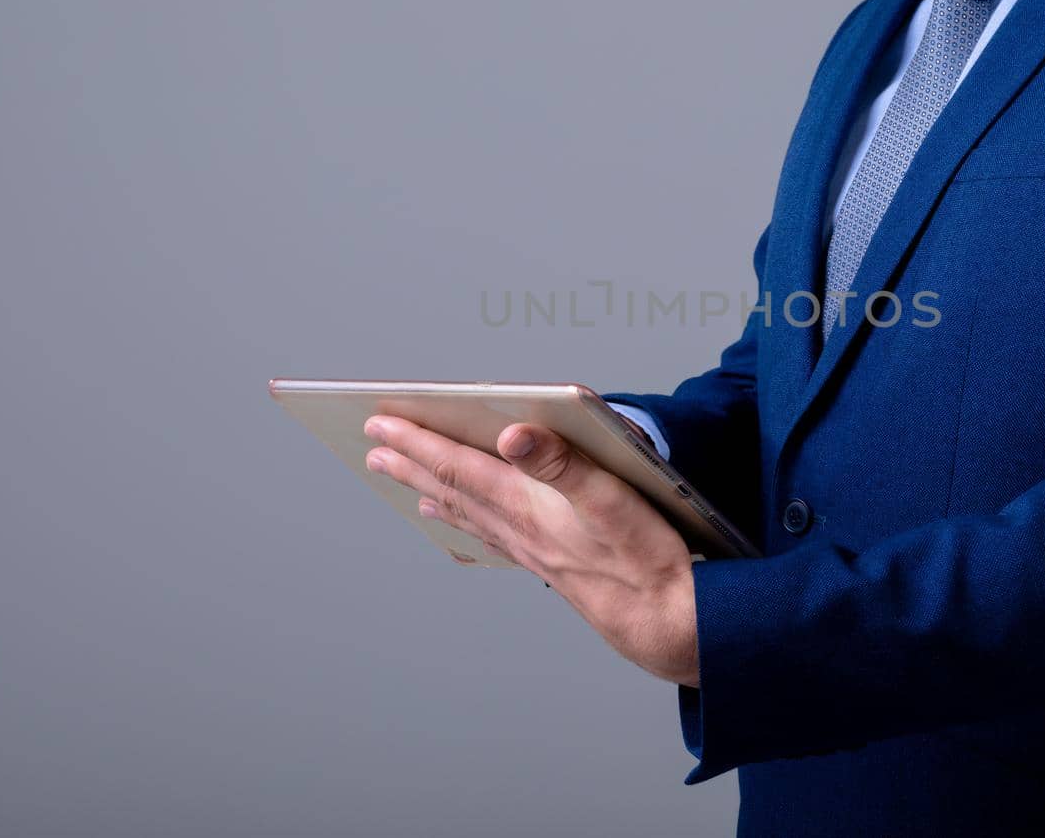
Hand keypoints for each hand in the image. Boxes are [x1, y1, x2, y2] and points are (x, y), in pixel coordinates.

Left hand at [362, 414, 699, 686]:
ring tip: (406, 484)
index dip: (418, 441)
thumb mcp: (611, 498)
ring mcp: (533, 551)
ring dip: (434, 492)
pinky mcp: (551, 566)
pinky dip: (471, 523)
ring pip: (470, 515)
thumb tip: (511, 434)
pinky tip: (469, 527)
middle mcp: (521, 530)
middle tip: (374, 447)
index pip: (458, 466)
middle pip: (453, 490)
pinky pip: (495, 538)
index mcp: (529, 506)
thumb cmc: (648, 557)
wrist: (669, 620)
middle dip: (411, 464)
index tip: (380, 423)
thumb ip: (561, 461)